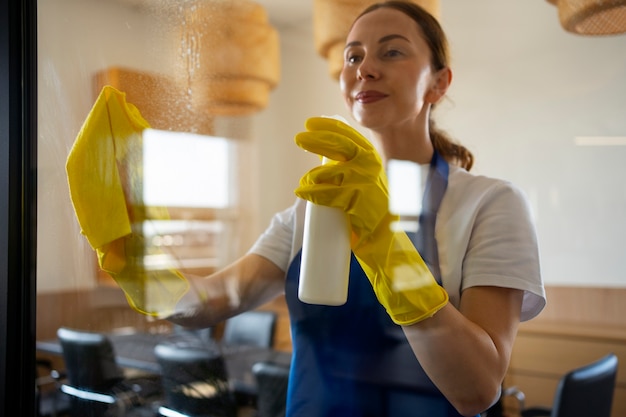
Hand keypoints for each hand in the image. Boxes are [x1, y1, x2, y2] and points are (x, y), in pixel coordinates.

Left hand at [294, 116, 447, 324]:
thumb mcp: (362, 191)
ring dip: (314, 175)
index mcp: (374, 164)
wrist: (388, 249)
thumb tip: (324, 167)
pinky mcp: (361, 206)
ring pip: (335, 173)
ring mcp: (368, 188)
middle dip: (319, 138)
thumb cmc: (371, 221)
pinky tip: (303, 191)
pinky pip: (333, 195)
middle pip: (342, 147)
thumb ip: (348, 178)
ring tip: (303, 185)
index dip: (330, 127)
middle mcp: (373, 171)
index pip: (351, 137)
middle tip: (299, 137)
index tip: (311, 123)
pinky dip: (315, 192)